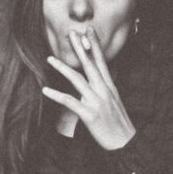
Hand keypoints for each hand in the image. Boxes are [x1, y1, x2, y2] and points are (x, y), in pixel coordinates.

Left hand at [41, 27, 135, 149]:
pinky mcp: (90, 115)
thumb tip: (94, 78)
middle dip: (80, 47)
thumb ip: (104, 88)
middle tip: (71, 32)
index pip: (101, 61)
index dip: (95, 45)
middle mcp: (104, 91)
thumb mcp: (114, 101)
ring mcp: (97, 102)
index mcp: (110, 87)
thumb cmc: (118, 123)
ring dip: (63, 68)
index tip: (89, 30)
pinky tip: (45, 90)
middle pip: (90, 65)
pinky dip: (57, 96)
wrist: (127, 144)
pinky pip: (70, 103)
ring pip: (78, 81)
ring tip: (49, 58)